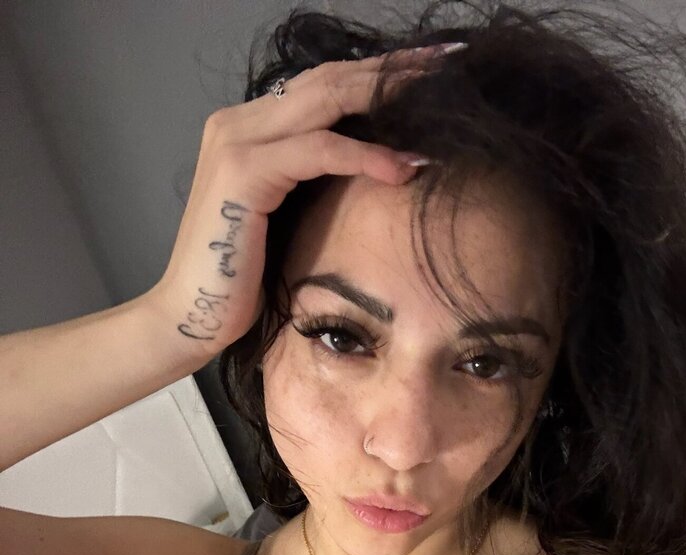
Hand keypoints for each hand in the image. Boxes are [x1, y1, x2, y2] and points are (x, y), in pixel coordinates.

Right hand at [145, 46, 444, 361]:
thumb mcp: (286, 216)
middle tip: (448, 61)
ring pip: (327, 99)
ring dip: (387, 96)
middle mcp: (238, 121)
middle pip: (329, 78)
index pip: (323, 83)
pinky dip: (365, 156)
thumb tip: (376, 166)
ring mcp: (237, 141)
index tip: (433, 69)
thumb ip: (313, 180)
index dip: (378, 72)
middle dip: (393, 68)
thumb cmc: (242, 280)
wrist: (192, 316)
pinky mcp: (244, 172)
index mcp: (248, 127)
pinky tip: (403, 168)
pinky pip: (320, 150)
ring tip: (439, 97)